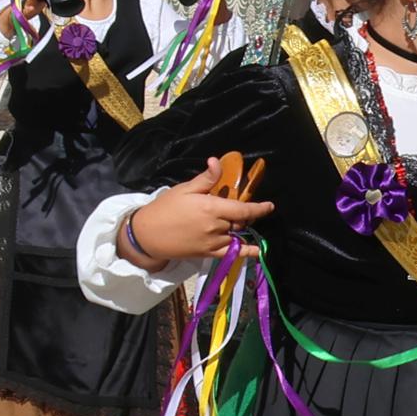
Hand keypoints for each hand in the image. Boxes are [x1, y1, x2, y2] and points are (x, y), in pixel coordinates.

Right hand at [123, 165, 273, 265]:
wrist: (146, 235)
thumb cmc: (164, 208)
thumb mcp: (184, 189)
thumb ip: (205, 178)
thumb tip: (217, 162)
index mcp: (211, 207)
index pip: (243, 209)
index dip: (259, 208)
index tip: (270, 206)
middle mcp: (216, 226)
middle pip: (240, 221)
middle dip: (244, 216)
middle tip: (241, 209)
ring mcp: (213, 241)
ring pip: (236, 235)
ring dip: (240, 229)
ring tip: (238, 223)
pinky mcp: (207, 253)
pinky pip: (232, 253)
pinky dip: (247, 252)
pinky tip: (257, 250)